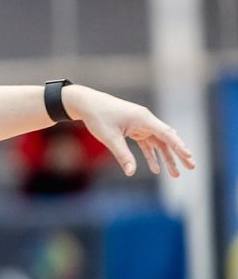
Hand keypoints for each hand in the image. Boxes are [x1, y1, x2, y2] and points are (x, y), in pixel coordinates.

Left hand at [65, 86, 195, 176]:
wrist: (86, 104)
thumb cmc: (98, 117)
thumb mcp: (110, 138)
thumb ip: (123, 155)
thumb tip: (131, 172)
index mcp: (143, 118)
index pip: (166, 133)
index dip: (178, 146)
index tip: (189, 156)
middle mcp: (145, 120)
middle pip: (167, 139)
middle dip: (179, 154)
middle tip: (191, 167)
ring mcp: (140, 124)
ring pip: (158, 143)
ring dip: (166, 158)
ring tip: (175, 174)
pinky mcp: (133, 128)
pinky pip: (146, 143)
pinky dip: (151, 155)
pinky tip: (156, 168)